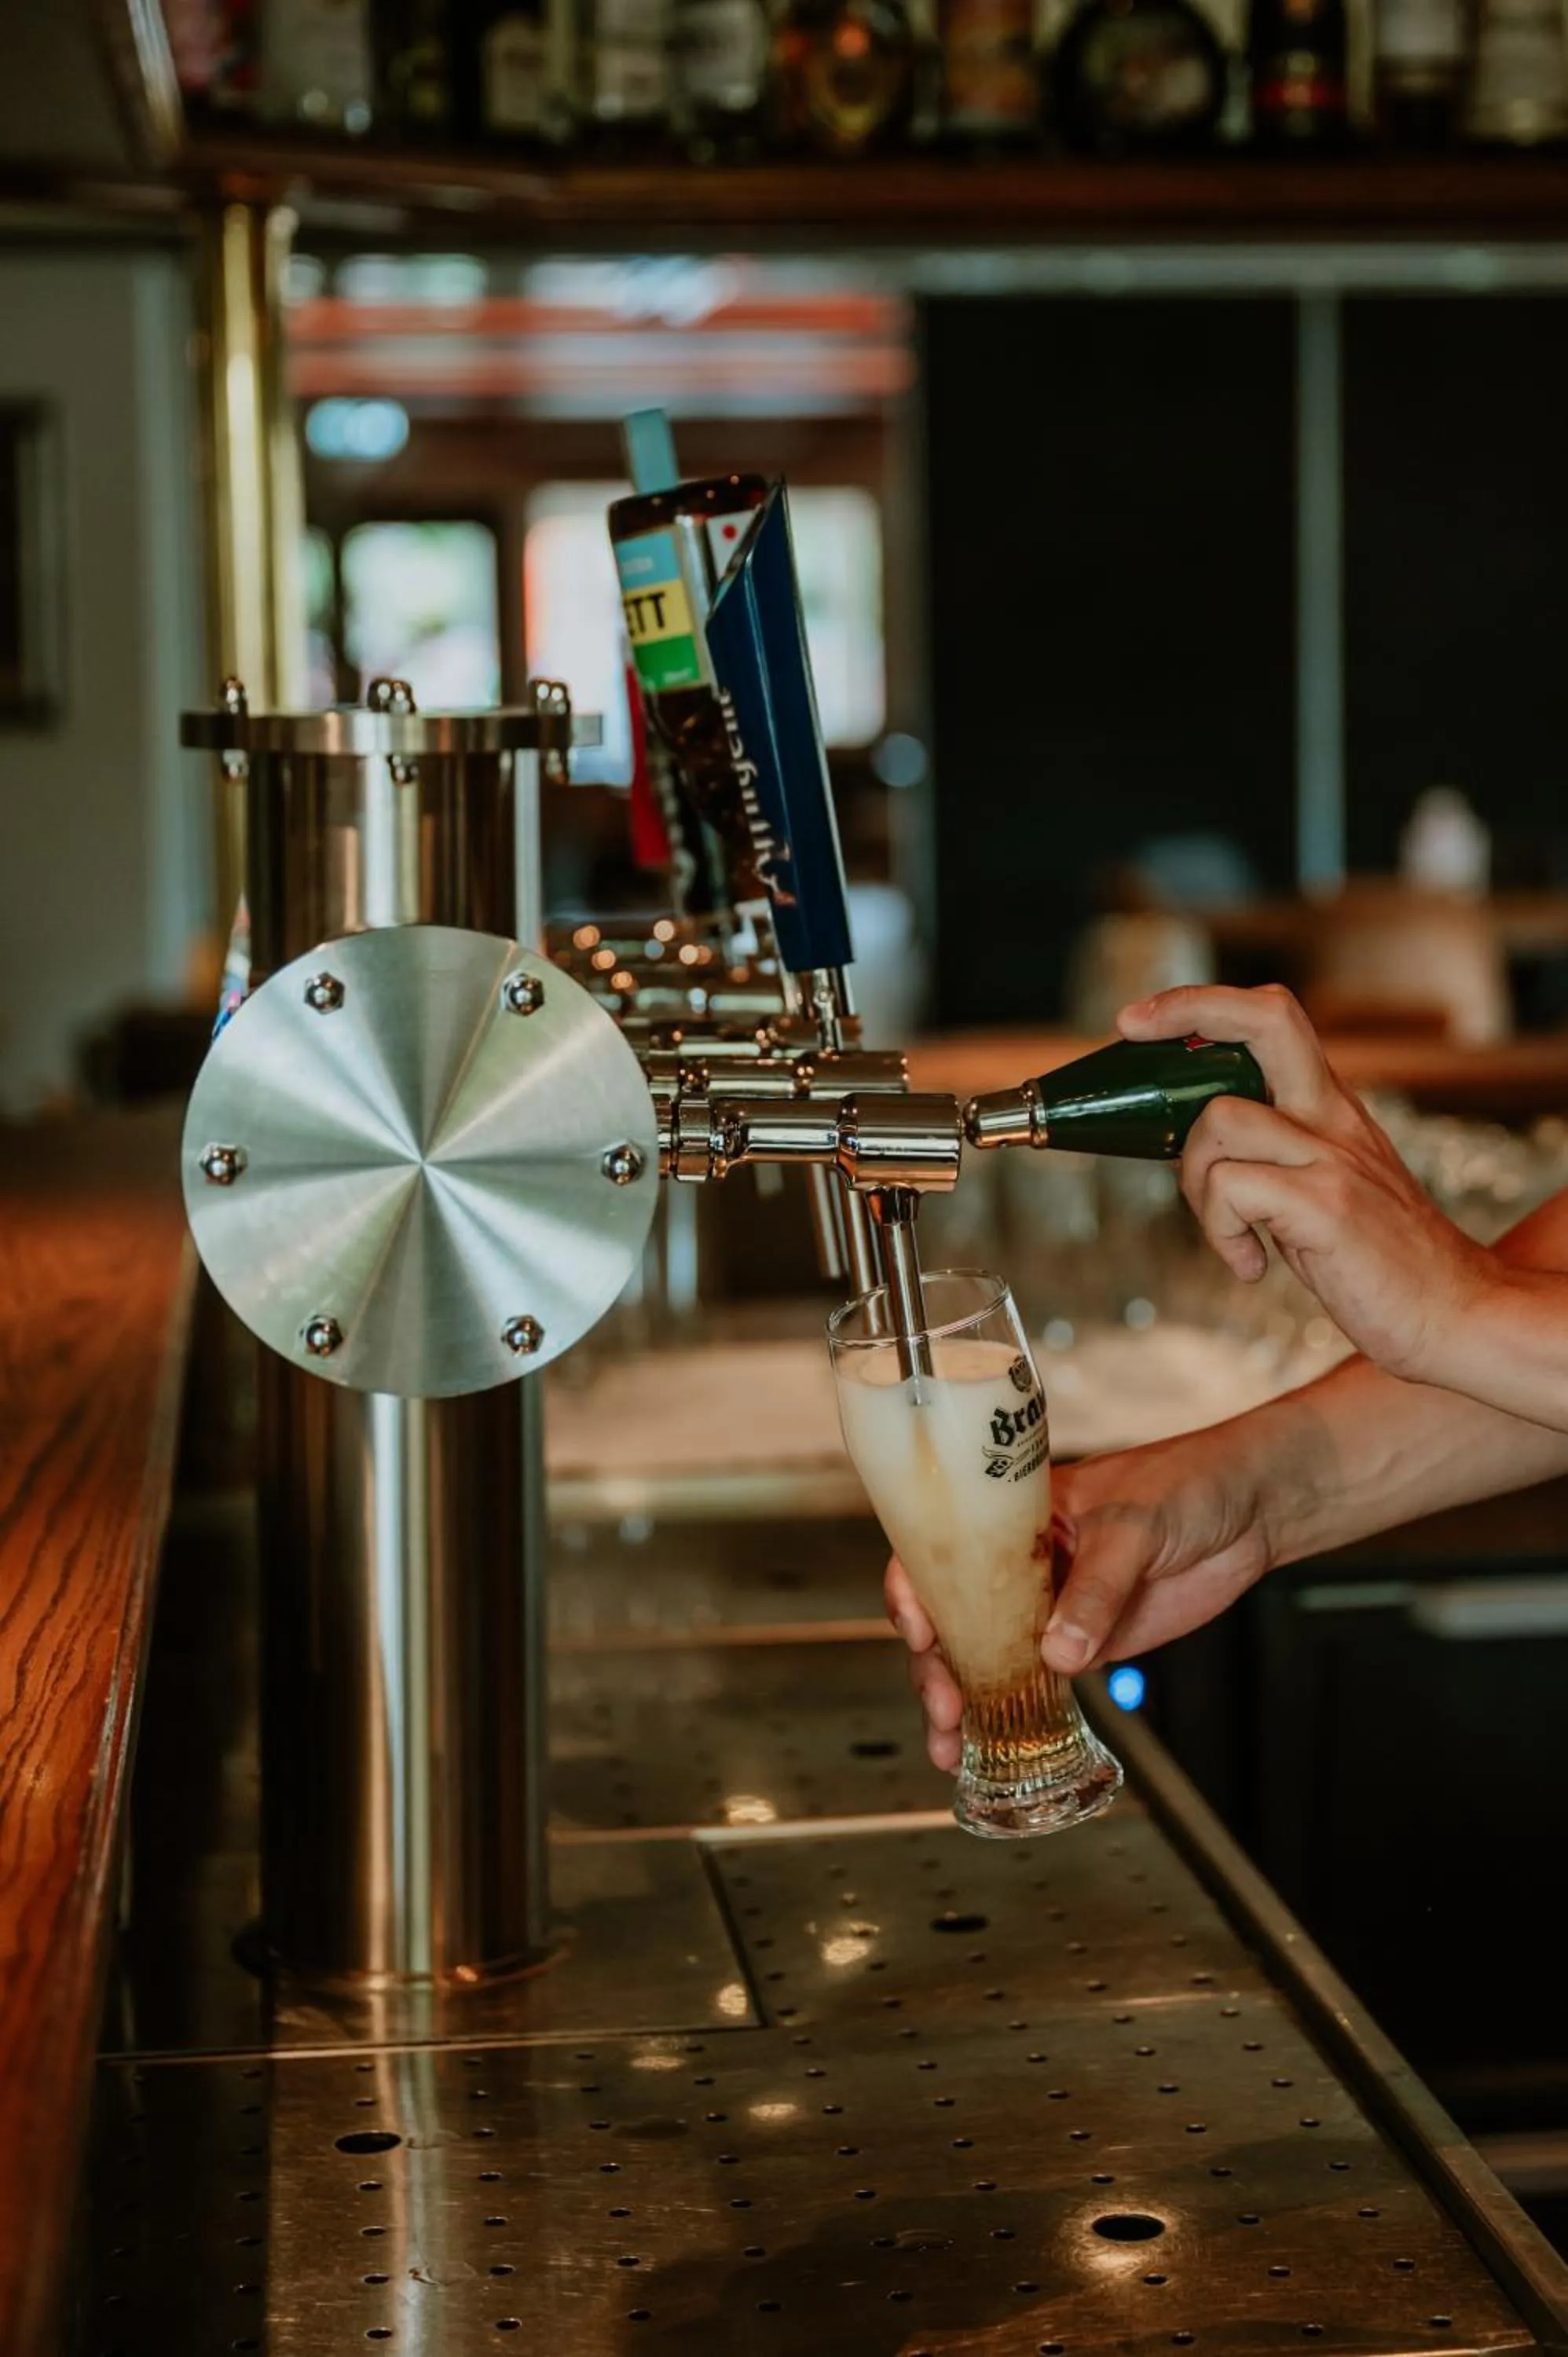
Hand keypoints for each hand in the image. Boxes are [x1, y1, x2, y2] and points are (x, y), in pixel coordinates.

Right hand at [884, 1436, 1272, 1770]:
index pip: (943, 1549)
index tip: (920, 1633)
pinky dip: (1014, 1716)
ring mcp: (1052, 1607)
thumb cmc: (1186, 1485)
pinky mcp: (1088, 1642)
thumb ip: (1095, 1590)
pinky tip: (991, 1746)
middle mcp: (1021, 1565)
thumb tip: (1057, 1655)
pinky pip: (1038, 1682)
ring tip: (952, 1748)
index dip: (918, 1591)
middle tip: (944, 1709)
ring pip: (989, 1658)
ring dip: (965, 1703)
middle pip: (955, 1618)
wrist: (1251, 1511)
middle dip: (937, 1668)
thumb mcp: (1134, 1528)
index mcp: (1015, 1517)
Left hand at [1119, 982, 1494, 1385]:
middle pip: (1261, 1021)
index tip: (1140, 1018)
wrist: (1454, 1313)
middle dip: (1185, 1010)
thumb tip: (1187, 1146)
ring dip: (1194, 1181)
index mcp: (1329, 1108)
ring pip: (1219, 1120)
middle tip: (1133, 1034)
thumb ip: (1272, 1156)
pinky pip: (1231, 1189)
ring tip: (1227, 1231)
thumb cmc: (1376, 1260)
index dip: (1199, 1005)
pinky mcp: (1327, 1206)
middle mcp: (1333, 1118)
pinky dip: (1220, 1232)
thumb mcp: (1323, 1186)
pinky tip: (1250, 1265)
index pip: (1270, 1017)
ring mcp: (1332, 1158)